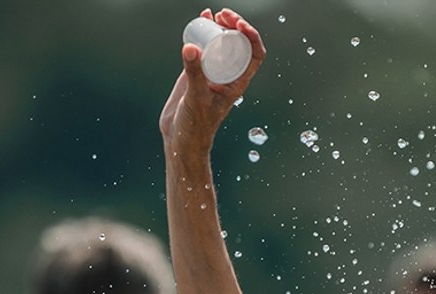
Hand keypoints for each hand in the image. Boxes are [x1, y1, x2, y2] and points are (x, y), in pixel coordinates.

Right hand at [160, 8, 265, 152]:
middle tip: (224, 14)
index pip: (254, 55)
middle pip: (239, 45)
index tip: (239, 25)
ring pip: (222, 44)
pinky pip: (204, 47)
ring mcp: (213, 72)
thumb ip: (194, 73)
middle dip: (235, 26)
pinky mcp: (197, 70)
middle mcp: (228, 75)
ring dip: (221, 26)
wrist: (181, 138)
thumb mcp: (196, 98)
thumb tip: (191, 46)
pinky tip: (202, 18)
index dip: (252, 37)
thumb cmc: (196, 125)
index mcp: (237, 82)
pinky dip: (205, 31)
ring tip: (213, 14)